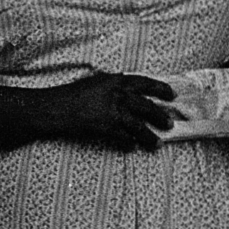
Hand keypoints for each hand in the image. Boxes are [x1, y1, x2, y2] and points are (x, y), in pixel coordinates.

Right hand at [59, 72, 174, 149]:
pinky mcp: (107, 129)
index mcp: (117, 81)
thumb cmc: (71, 93)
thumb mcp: (95, 82)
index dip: (160, 88)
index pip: (146, 82)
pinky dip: (129, 143)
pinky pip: (123, 138)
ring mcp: (114, 113)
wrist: (57, 108)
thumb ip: (113, 85)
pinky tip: (132, 147)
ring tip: (157, 143)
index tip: (171, 94)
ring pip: (139, 126)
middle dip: (160, 116)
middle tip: (169, 124)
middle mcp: (119, 96)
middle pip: (147, 106)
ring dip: (149, 136)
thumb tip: (126, 88)